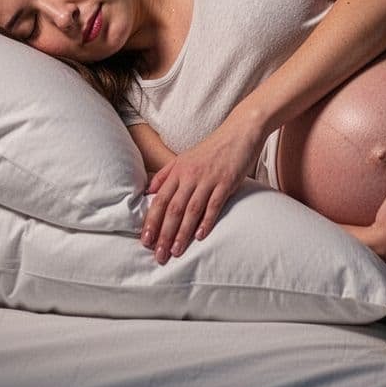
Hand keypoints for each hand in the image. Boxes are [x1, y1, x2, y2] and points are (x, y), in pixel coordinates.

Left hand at [140, 118, 262, 264]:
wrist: (240, 131)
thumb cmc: (213, 147)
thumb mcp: (184, 157)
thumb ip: (165, 175)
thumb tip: (148, 193)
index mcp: (178, 170)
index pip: (160, 200)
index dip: (151, 221)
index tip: (145, 241)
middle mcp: (190, 175)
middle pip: (173, 208)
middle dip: (164, 234)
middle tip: (159, 255)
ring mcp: (209, 178)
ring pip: (191, 210)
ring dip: (182, 233)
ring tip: (176, 251)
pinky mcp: (226, 181)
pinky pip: (214, 204)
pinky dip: (206, 221)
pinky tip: (200, 236)